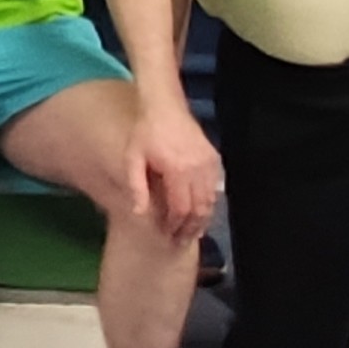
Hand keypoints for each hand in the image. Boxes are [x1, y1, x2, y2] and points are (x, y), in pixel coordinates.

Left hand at [125, 99, 221, 242]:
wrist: (164, 106)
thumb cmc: (145, 132)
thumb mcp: (133, 158)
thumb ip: (136, 187)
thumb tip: (139, 214)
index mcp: (177, 170)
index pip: (180, 208)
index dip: (175, 225)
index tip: (168, 235)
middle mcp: (197, 169)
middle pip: (199, 209)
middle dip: (191, 228)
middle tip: (182, 241)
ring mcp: (208, 164)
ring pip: (211, 201)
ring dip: (202, 219)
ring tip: (191, 232)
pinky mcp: (213, 159)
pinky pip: (215, 188)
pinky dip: (208, 203)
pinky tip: (199, 211)